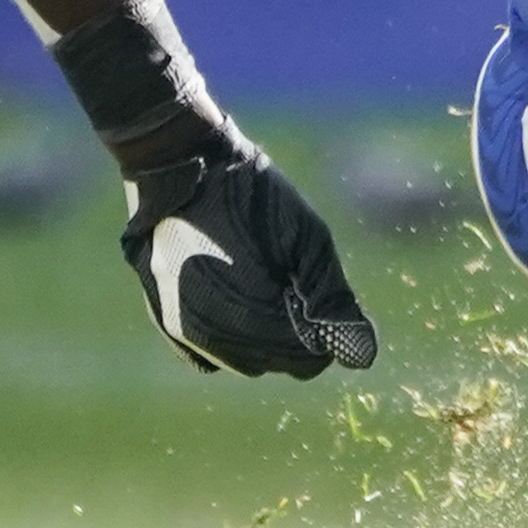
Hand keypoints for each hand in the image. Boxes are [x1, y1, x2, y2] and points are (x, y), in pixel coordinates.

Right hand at [119, 133, 376, 377]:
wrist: (181, 165)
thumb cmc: (252, 196)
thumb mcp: (307, 239)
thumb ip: (334, 299)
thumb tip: (361, 355)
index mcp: (256, 320)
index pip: (308, 362)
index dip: (324, 332)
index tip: (314, 291)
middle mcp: (217, 338)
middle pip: (275, 363)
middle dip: (293, 333)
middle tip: (287, 280)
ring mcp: (185, 332)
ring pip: (242, 361)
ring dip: (261, 336)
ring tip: (259, 281)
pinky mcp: (165, 321)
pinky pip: (208, 353)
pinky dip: (228, 335)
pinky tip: (232, 294)